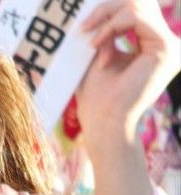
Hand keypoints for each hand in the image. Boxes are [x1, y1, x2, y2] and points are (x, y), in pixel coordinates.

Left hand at [77, 0, 178, 149]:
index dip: (110, 9)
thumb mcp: (101, 52)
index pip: (138, 8)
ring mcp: (169, 46)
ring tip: (92, 43)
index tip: (85, 26)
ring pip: (138, 5)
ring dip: (107, 19)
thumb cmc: (97, 97)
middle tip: (85, 28)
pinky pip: (136, 17)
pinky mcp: (165, 49)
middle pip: (140, 1)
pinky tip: (98, 45)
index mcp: (152, 45)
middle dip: (107, 8)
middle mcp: (165, 44)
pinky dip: (112, 26)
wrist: (103, 122)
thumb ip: (107, 28)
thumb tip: (103, 2)